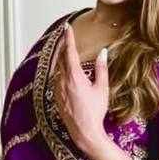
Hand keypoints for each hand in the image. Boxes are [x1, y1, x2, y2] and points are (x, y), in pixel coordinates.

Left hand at [50, 23, 109, 155]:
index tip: (67, 27)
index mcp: (74, 76)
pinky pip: (55, 79)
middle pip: (60, 58)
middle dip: (63, 46)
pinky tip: (62, 71)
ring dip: (60, 58)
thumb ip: (101, 69)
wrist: (84, 132)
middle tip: (65, 36)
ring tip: (64, 51)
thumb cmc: (95, 111)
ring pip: (56, 68)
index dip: (68, 38)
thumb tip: (103, 53)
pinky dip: (59, 71)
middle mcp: (62, 81)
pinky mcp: (56, 97)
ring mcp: (57, 90)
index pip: (70, 52)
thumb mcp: (102, 88)